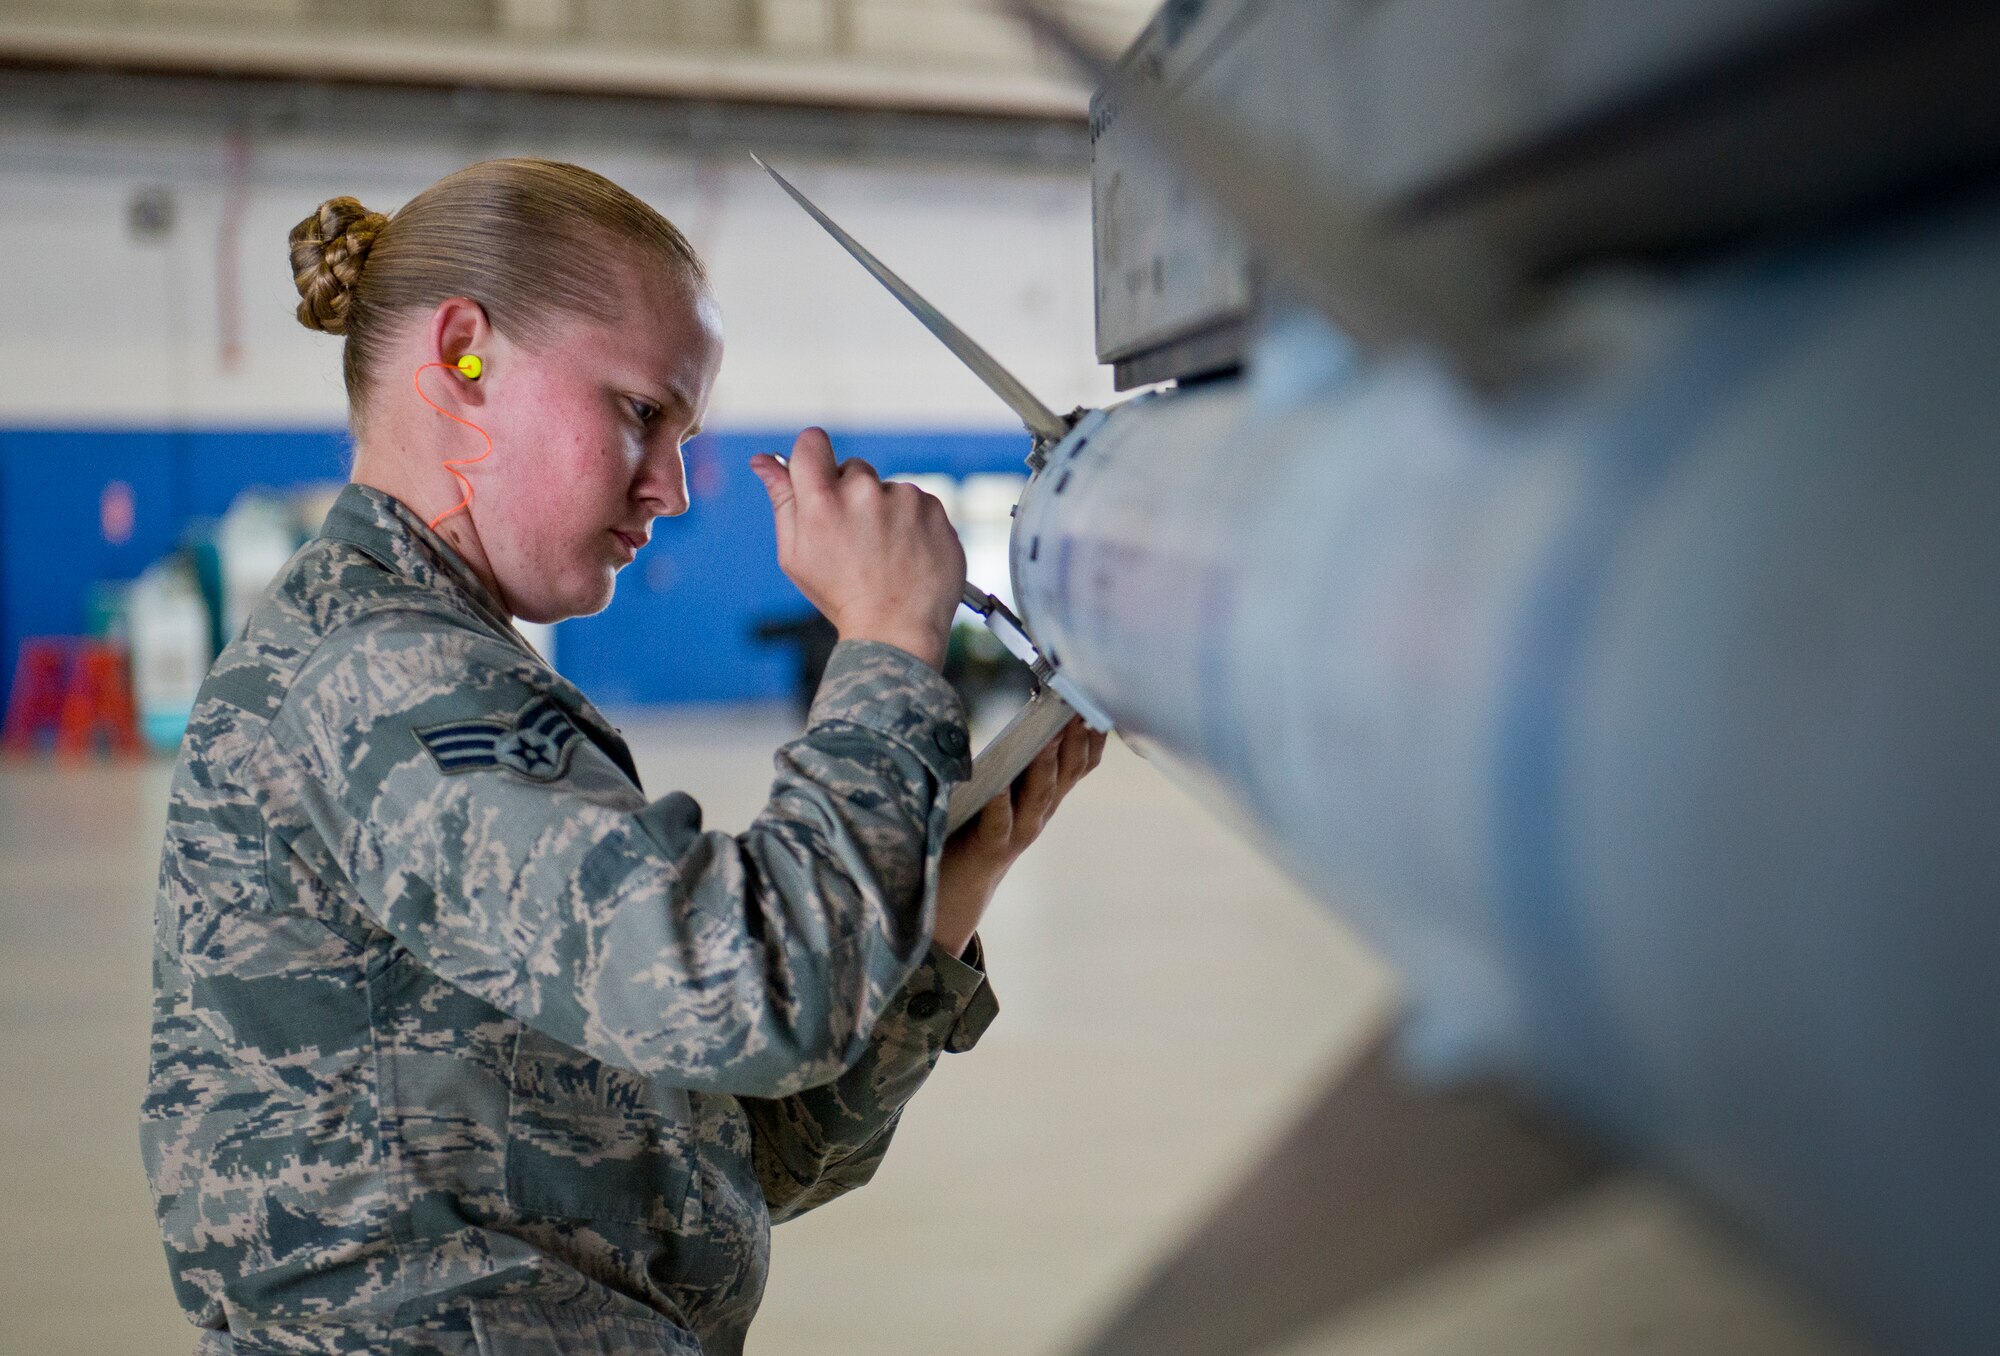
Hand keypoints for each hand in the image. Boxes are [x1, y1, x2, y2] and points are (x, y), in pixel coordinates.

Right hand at [750, 428, 965, 669]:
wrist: (896, 631)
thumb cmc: (839, 595)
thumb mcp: (795, 554)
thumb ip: (781, 500)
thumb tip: (763, 460)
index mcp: (822, 500)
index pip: (812, 441)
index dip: (812, 457)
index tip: (818, 478)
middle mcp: (864, 492)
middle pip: (853, 468)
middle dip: (850, 494)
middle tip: (854, 539)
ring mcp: (904, 499)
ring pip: (887, 489)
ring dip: (885, 511)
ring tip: (884, 554)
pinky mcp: (935, 510)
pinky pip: (918, 503)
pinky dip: (913, 524)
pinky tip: (907, 555)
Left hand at [933, 716, 1106, 956]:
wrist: (959, 884)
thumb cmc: (979, 823)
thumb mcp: (1006, 786)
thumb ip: (1016, 755)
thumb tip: (1023, 706)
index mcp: (1047, 794)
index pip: (1081, 761)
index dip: (1092, 734)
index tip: (1096, 701)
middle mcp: (1042, 811)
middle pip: (1068, 772)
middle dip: (1074, 738)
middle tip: (1075, 706)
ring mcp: (1020, 831)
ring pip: (1041, 796)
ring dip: (1046, 765)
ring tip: (1045, 737)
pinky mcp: (992, 847)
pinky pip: (999, 824)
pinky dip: (1001, 805)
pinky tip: (999, 786)